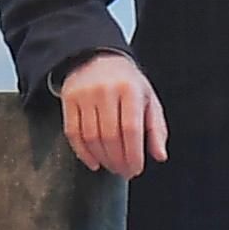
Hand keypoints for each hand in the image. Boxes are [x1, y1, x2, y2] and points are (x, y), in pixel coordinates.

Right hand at [58, 50, 171, 178]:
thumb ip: (156, 128)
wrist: (97, 57)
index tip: (136, 169)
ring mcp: (84, 95)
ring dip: (103, 158)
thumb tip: (159, 155)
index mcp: (129, 89)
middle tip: (124, 171)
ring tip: (112, 166)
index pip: (131, 129)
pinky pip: (73, 133)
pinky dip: (82, 153)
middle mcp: (106, 90)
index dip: (133, 154)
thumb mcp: (148, 99)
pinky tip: (93, 161)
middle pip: (110, 136)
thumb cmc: (126, 83)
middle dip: (118, 160)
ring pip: (91, 137)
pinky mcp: (68, 100)